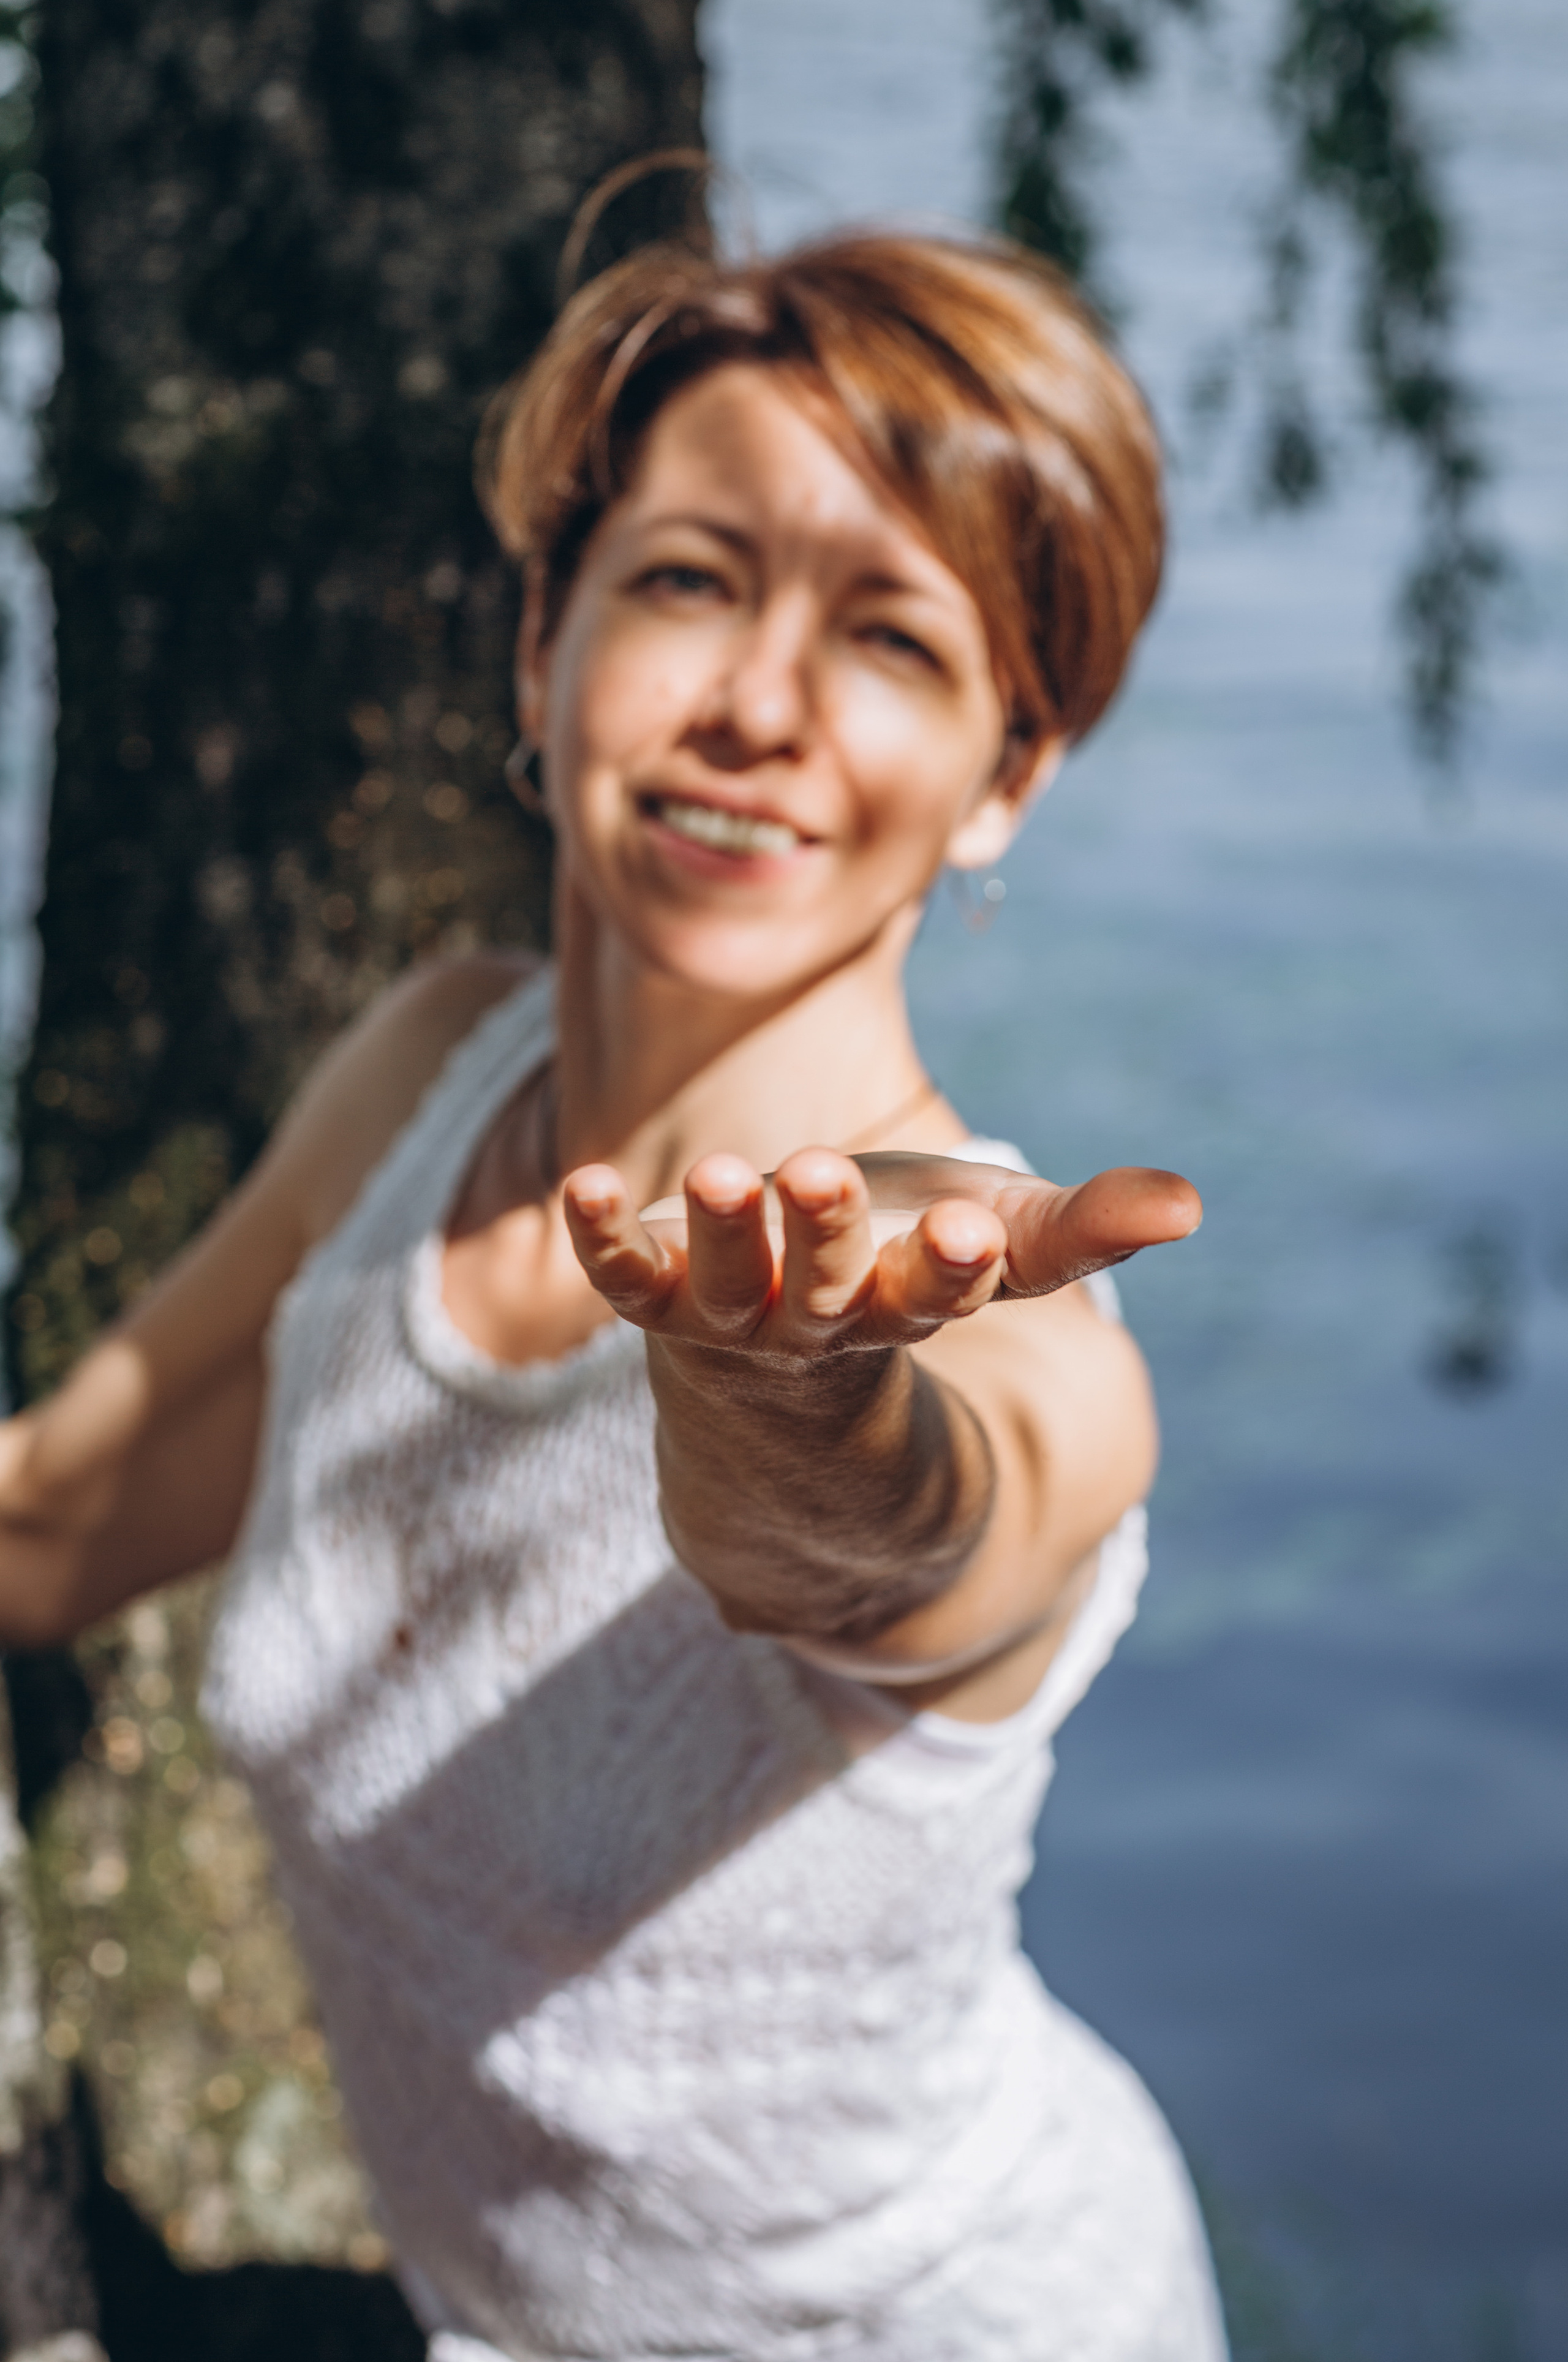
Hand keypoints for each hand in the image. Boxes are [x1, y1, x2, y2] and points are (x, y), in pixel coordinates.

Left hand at [562, 1148, 1199, 1362]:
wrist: (788, 1361)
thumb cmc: (909, 1270)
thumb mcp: (1002, 1244)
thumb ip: (1087, 1226)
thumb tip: (1190, 1205)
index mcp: (913, 1306)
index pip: (941, 1294)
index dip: (952, 1267)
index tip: (968, 1231)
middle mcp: (823, 1323)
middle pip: (830, 1291)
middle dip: (828, 1237)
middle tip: (821, 1171)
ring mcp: (734, 1318)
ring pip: (729, 1288)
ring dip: (723, 1232)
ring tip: (718, 1171)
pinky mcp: (661, 1299)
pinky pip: (624, 1282)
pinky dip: (602, 1240)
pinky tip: (580, 1185)